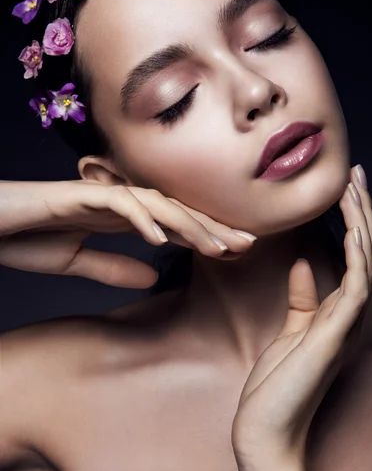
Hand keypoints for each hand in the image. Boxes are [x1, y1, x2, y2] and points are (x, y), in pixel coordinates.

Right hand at [0, 179, 255, 286]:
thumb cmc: (24, 237)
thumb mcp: (75, 262)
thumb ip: (112, 266)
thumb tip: (153, 276)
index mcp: (118, 217)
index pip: (170, 223)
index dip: (204, 236)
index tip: (235, 253)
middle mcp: (115, 201)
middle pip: (174, 210)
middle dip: (212, 226)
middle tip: (248, 244)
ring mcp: (98, 195)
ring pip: (155, 203)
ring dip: (187, 224)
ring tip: (215, 246)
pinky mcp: (75, 194)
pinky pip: (116, 203)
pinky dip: (140, 219)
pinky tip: (160, 239)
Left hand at [231, 165, 371, 470]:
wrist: (268, 427)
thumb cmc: (278, 383)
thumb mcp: (291, 329)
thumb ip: (302, 297)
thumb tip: (305, 262)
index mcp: (338, 310)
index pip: (358, 257)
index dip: (365, 224)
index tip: (367, 192)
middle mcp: (348, 313)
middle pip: (366, 251)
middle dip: (365, 210)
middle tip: (360, 174)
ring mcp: (345, 322)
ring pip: (364, 260)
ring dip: (360, 220)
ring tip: (354, 185)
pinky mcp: (334, 333)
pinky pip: (353, 286)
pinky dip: (357, 255)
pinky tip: (354, 229)